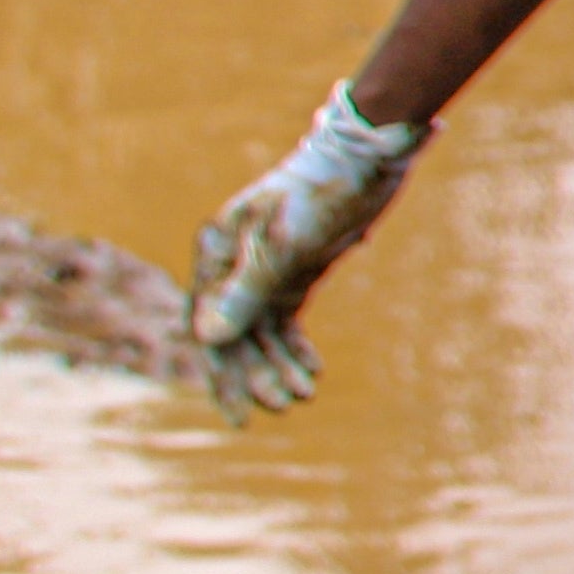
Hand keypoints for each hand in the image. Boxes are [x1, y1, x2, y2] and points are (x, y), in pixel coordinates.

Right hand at [188, 84, 429, 418]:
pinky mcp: (294, 271)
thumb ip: (247, 290)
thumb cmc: (321, 194)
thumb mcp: (286, 246)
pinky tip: (314, 370)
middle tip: (286, 407)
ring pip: (263, 331)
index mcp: (216, 255)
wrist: (366, 158)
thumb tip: (208, 339)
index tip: (240, 414)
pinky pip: (285, 320)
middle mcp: (233, 265)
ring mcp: (264, 269)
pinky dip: (296, 346)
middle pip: (235, 335)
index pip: (209, 327)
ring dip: (280, 365)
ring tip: (306, 394)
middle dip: (257, 375)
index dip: (222, 375)